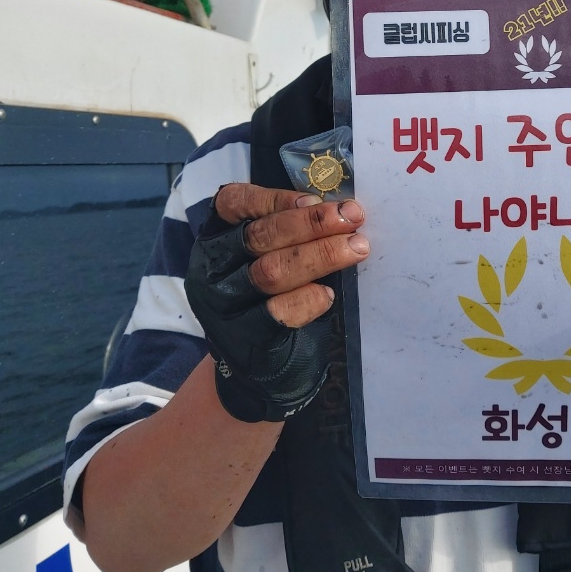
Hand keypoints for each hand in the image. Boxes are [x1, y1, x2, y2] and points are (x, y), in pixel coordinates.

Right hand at [184, 184, 369, 421]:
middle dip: (311, 223)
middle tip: (352, 216)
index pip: (233, 203)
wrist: (261, 374)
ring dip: (320, 255)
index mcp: (216, 238)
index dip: (275, 197)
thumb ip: (292, 234)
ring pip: (272, 271)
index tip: (317, 199)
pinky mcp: (245, 339)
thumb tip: (342, 208)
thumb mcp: (272, 258)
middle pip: (260, 236)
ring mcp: (225, 306)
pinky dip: (308, 299)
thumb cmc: (273, 301)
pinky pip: (279, 313)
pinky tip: (329, 294)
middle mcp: (213, 269)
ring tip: (358, 247)